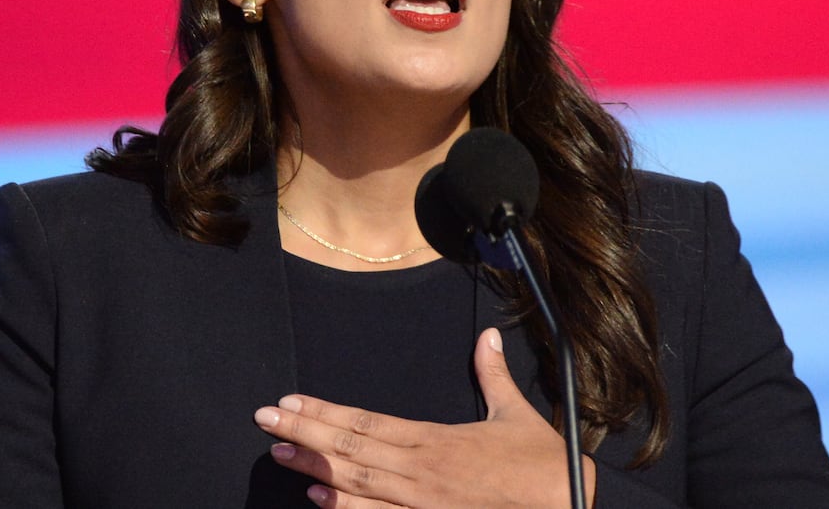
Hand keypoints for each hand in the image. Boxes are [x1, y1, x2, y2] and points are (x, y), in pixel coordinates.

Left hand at [253, 327, 594, 507]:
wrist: (565, 507)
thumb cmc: (542, 468)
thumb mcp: (517, 415)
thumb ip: (493, 376)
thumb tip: (487, 337)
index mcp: (437, 440)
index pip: (367, 422)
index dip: (324, 413)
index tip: (289, 402)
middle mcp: (422, 472)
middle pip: (350, 451)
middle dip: (303, 435)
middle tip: (263, 422)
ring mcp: (422, 505)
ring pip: (356, 485)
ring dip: (313, 471)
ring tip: (279, 456)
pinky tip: (317, 501)